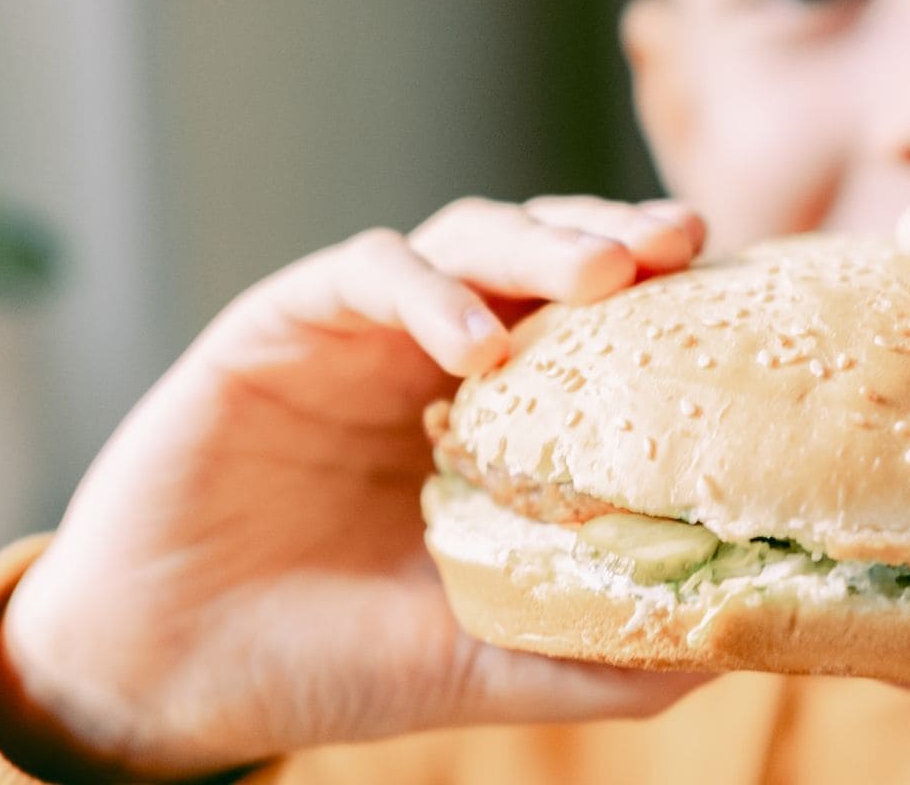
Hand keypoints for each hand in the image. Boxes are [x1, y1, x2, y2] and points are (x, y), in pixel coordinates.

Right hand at [0, 196, 710, 780]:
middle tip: (681, 243)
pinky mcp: (280, 322)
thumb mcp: (488, 657)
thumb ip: (599, 643)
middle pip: (544, 252)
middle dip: (615, 236)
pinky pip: (368, 271)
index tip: (737, 292)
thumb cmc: (331, 662)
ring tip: (604, 275)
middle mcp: (435, 356)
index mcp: (496, 417)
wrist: (171, 674)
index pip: (598, 323)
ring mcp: (360, 334)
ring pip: (466, 236)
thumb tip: (738, 636)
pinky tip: (476, 343)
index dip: (667, 296)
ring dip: (539, 244)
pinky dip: (429, 291)